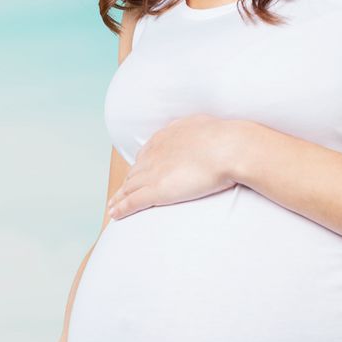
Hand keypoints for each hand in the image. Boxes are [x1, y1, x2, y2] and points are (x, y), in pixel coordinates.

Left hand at [107, 114, 246, 219]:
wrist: (229, 147)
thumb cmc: (228, 138)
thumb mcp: (208, 127)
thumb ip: (200, 132)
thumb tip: (205, 132)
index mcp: (167, 137)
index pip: (146, 155)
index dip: (140, 168)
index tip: (136, 176)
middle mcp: (155, 153)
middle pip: (134, 172)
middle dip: (126, 184)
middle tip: (120, 194)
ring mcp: (154, 172)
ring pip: (129, 187)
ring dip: (119, 198)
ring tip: (112, 207)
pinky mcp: (157, 190)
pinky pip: (133, 201)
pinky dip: (121, 208)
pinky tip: (114, 214)